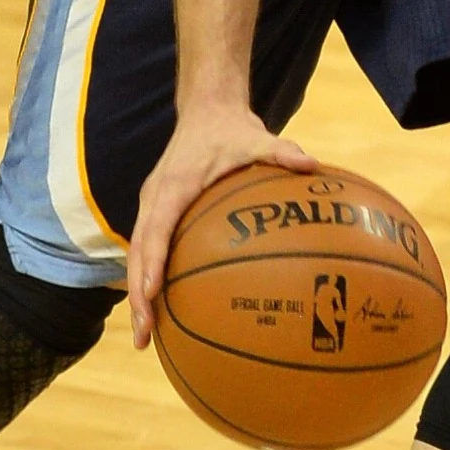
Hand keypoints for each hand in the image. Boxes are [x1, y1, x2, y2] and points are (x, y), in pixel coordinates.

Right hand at [123, 104, 316, 347]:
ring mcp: (152, 206)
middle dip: (137, 297)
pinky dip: (150, 279)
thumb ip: (282, 152)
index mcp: (173, 186)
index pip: (155, 231)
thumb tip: (311, 165)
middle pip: (137, 255)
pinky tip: (164, 310)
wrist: (206, 111)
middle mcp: (154, 199)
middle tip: (143, 337)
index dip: (150, 265)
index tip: (150, 295)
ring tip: (146, 337)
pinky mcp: (157, 212)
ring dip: (138, 296)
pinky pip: (148, 250)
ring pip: (137, 257)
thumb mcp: (258, 138)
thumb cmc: (232, 130)